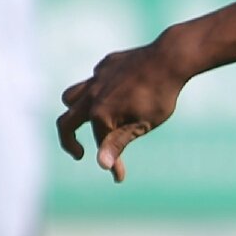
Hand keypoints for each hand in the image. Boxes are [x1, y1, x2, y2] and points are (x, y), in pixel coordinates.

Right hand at [55, 38, 191, 181]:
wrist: (170, 58)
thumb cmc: (160, 95)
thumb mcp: (143, 124)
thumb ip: (119, 142)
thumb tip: (102, 164)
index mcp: (99, 113)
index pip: (102, 146)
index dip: (112, 163)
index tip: (120, 176)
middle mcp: (91, 95)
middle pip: (66, 123)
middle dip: (69, 142)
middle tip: (79, 153)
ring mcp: (97, 78)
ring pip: (71, 97)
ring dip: (75, 112)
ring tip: (90, 121)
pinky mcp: (106, 65)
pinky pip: (94, 80)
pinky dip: (98, 92)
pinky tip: (114, 95)